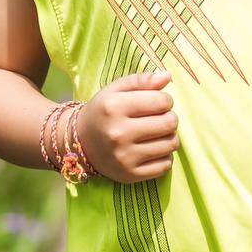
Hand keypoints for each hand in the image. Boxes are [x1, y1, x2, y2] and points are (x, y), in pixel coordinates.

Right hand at [78, 69, 179, 184]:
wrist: (80, 144)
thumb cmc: (103, 112)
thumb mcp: (115, 90)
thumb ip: (141, 80)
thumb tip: (167, 76)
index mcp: (114, 107)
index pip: (161, 101)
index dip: (165, 100)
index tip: (158, 102)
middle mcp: (118, 133)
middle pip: (169, 123)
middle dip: (169, 118)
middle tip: (159, 118)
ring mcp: (124, 157)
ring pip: (171, 144)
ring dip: (169, 136)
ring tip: (157, 133)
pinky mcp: (130, 175)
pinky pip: (165, 165)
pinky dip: (165, 156)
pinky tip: (153, 149)